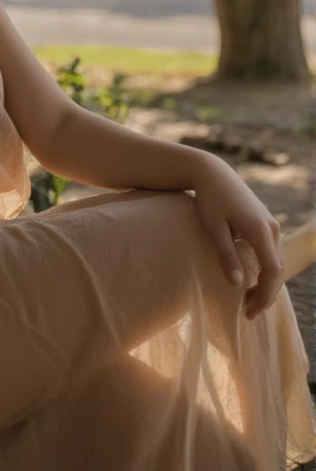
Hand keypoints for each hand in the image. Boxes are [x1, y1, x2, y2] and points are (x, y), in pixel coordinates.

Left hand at [190, 154, 284, 319]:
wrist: (213, 172)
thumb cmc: (209, 199)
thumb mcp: (213, 228)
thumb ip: (226, 255)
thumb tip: (237, 285)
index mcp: (260, 229)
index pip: (272, 270)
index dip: (265, 293)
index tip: (250, 311)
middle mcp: (272, 227)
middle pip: (277, 269)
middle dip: (266, 293)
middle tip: (248, 313)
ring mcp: (271, 224)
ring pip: (276, 261)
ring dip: (266, 283)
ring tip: (248, 302)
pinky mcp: (265, 223)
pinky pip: (271, 252)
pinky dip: (265, 270)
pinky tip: (251, 281)